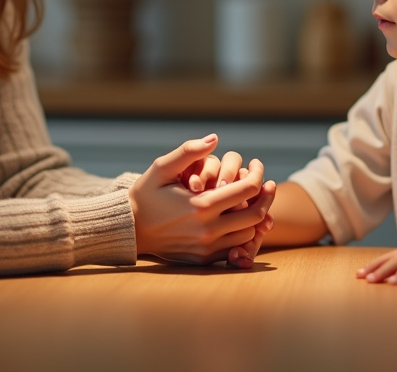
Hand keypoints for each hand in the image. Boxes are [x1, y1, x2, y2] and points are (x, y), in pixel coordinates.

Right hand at [129, 135, 275, 264]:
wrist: (130, 229)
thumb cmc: (145, 195)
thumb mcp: (161, 168)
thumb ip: (188, 152)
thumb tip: (215, 138)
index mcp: (200, 205)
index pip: (247, 189)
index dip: (257, 174)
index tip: (256, 164)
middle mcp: (208, 229)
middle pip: (256, 214)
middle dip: (266, 196)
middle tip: (267, 184)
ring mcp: (207, 247)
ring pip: (248, 232)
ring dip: (255, 215)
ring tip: (251, 199)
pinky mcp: (204, 258)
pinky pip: (235, 248)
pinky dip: (242, 233)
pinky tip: (239, 218)